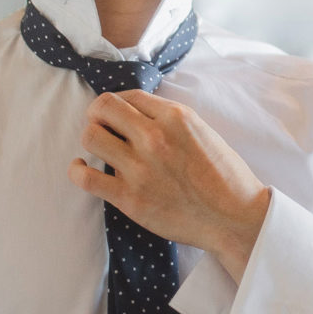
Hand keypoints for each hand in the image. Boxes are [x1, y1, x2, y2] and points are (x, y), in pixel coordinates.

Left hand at [73, 90, 272, 280]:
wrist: (235, 218)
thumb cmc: (224, 176)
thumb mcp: (204, 132)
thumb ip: (170, 120)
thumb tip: (138, 115)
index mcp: (175, 117)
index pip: (128, 95)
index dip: (119, 103)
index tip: (118, 115)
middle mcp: (154, 138)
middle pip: (102, 108)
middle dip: (98, 114)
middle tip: (103, 126)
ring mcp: (139, 168)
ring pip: (90, 136)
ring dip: (92, 139)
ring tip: (101, 148)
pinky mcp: (129, 198)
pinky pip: (85, 178)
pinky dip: (77, 170)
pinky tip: (80, 168)